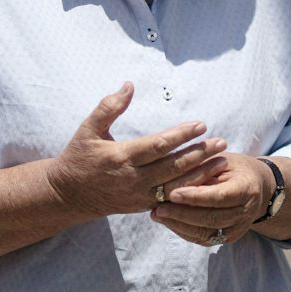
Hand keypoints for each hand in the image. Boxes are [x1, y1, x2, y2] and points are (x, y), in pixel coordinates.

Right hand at [45, 83, 225, 218]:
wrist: (68, 195)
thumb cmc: (79, 157)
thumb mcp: (88, 129)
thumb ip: (109, 107)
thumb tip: (129, 84)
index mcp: (121, 157)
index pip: (157, 146)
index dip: (181, 135)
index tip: (200, 124)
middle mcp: (132, 178)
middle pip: (173, 166)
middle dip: (199, 154)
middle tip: (221, 142)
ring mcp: (139, 195)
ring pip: (176, 185)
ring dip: (201, 173)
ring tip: (222, 160)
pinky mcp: (143, 206)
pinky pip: (172, 198)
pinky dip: (191, 190)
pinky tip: (208, 181)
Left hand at [154, 153, 272, 246]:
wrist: (257, 186)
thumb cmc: (234, 167)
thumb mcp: (222, 159)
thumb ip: (203, 167)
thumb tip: (175, 175)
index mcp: (247, 188)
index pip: (219, 196)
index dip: (195, 197)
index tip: (172, 193)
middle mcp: (246, 212)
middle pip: (211, 218)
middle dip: (182, 214)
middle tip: (158, 208)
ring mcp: (239, 228)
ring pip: (206, 232)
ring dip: (179, 225)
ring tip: (157, 215)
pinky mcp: (229, 237)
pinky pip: (204, 239)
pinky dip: (184, 231)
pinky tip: (168, 222)